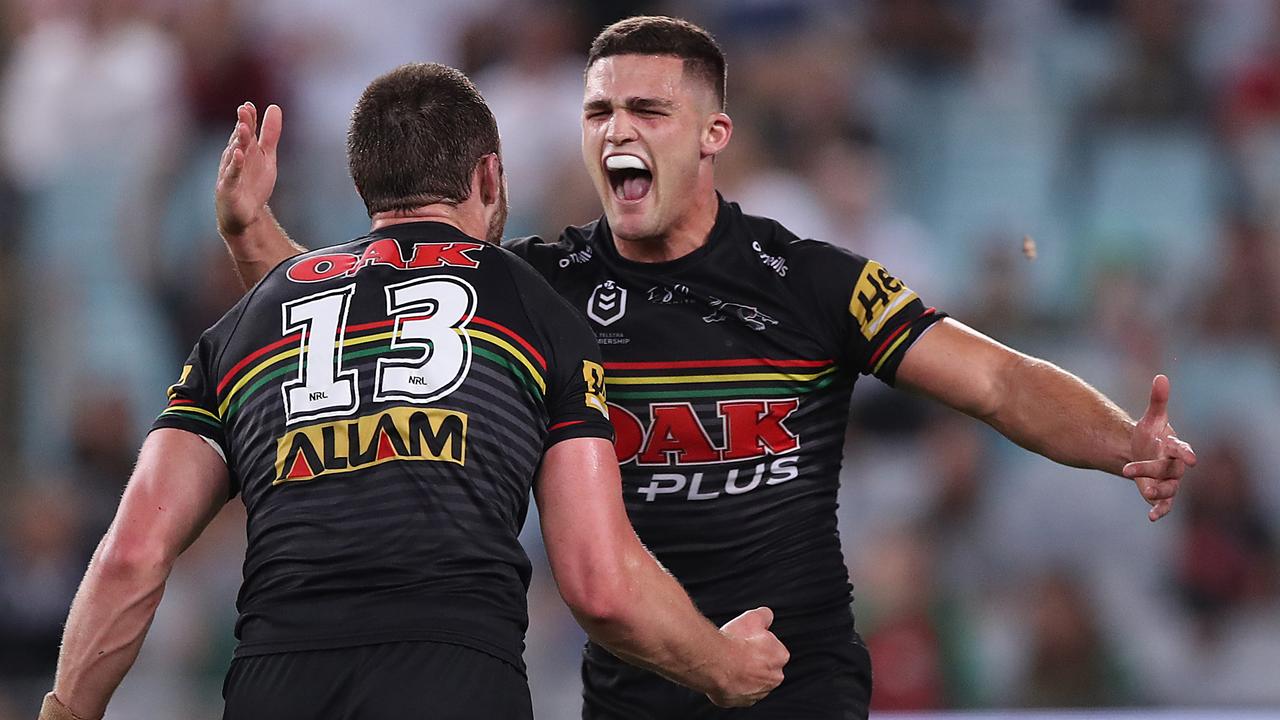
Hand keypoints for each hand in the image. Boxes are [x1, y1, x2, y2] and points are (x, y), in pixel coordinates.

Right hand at [215, 102, 280, 239]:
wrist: (245, 215)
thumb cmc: (253, 183)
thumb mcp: (267, 157)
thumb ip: (270, 134)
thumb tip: (275, 107)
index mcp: (244, 149)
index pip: (246, 131)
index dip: (248, 118)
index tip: (250, 105)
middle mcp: (234, 158)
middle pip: (239, 139)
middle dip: (242, 125)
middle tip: (244, 110)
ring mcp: (229, 173)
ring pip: (234, 155)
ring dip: (239, 141)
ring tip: (245, 128)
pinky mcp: (228, 188)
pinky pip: (231, 175)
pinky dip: (235, 165)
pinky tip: (239, 155)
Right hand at [706, 607, 788, 707]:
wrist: (715, 663)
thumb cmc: (735, 642)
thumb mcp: (753, 618)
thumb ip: (764, 616)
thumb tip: (767, 615)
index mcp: (780, 657)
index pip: (773, 648)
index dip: (758, 642)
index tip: (747, 639)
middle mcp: (772, 679)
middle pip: (763, 667)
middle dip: (752, 660)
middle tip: (737, 650)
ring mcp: (755, 694)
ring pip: (750, 682)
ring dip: (742, 674)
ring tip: (727, 661)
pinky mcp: (738, 702)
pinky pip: (735, 692)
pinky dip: (730, 685)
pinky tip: (722, 673)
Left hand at [1123, 374, 1196, 521]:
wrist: (1143, 452)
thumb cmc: (1151, 435)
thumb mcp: (1152, 418)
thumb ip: (1158, 400)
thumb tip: (1161, 376)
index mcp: (1175, 446)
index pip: (1182, 449)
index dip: (1184, 452)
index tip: (1188, 456)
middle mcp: (1175, 466)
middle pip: (1169, 471)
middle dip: (1151, 471)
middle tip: (1127, 470)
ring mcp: (1169, 481)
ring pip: (1168, 490)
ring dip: (1157, 492)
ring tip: (1144, 492)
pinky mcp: (1161, 494)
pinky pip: (1165, 505)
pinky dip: (1160, 511)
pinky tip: (1151, 517)